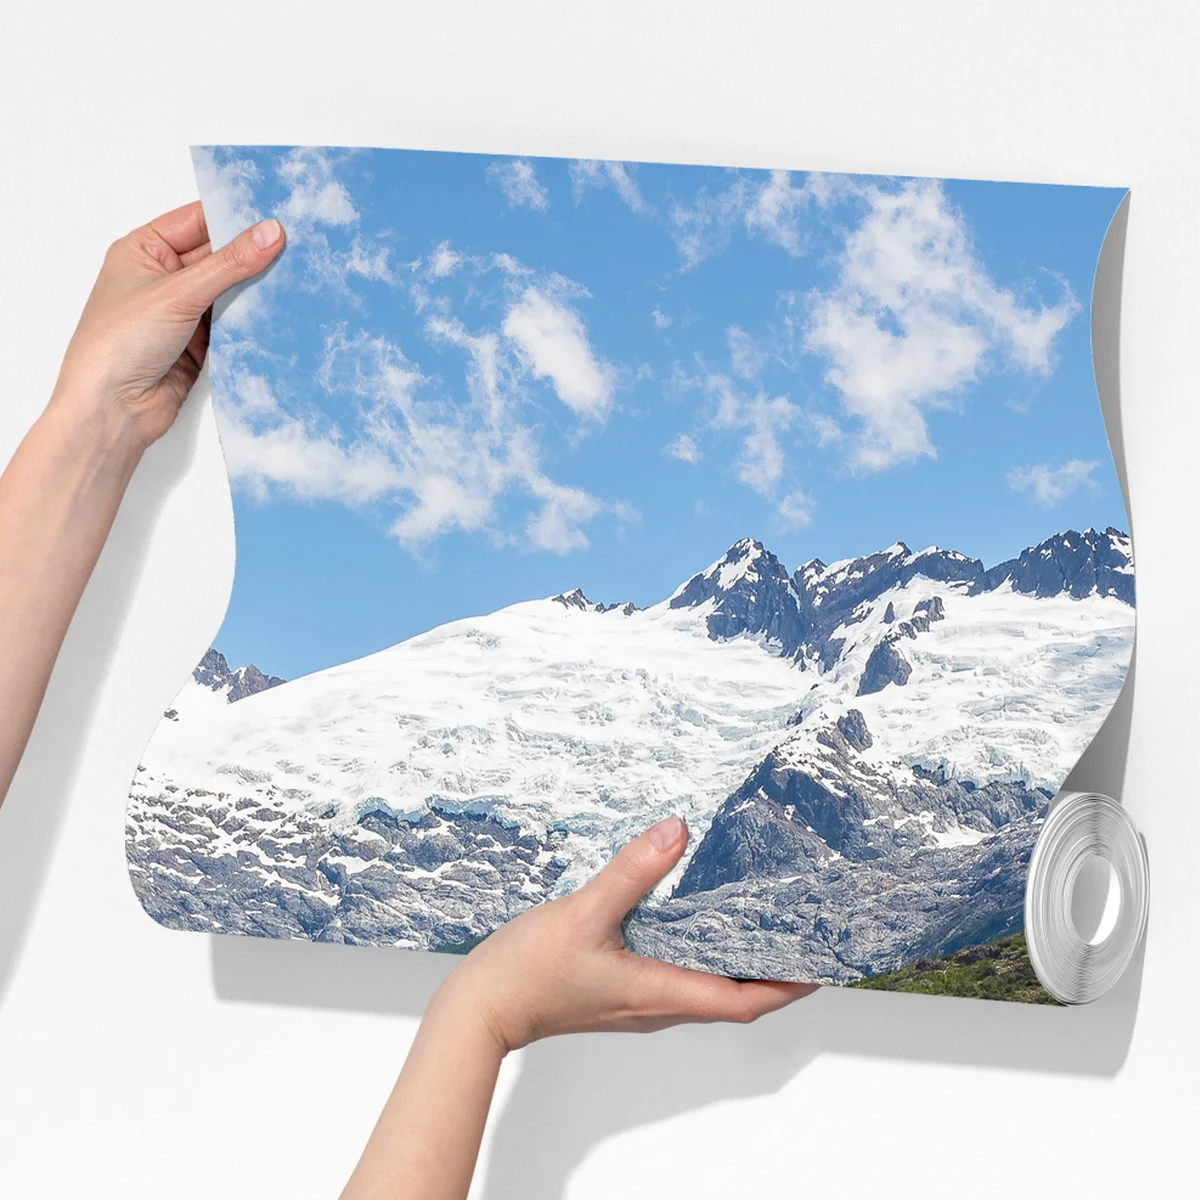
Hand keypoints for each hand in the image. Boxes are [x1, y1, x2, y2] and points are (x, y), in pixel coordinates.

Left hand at [51, 202, 284, 450]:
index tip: (276, 214)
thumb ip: (229, 264)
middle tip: (296, 246)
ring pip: (229, 292)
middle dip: (252, 255)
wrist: (112, 410)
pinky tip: (280, 313)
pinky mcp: (199, 344)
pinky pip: (234, 325)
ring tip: (298, 276)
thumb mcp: (178, 293)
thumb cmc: (119, 343)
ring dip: (256, 290)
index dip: (235, 216)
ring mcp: (182, 312)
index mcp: (144, 250)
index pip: (198, 221)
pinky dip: (254, 321)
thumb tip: (270, 232)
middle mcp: (162, 278)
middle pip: (218, 256)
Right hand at [433, 816, 816, 1053]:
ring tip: (758, 924)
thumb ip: (631, 871)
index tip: (821, 963)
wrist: (481, 1009)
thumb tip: (676, 832)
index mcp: (659, 994)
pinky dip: (700, 955)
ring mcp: (637, 1002)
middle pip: (732, 997)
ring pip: (704, 987)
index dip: (787, 985)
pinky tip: (692, 921)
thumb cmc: (528, 972)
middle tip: (799, 935)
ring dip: (736, 963)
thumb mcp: (584, 912)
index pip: (743, 1001)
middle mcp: (656, 1005)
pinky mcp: (618, 991)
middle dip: (772, 971)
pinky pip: (676, 976)